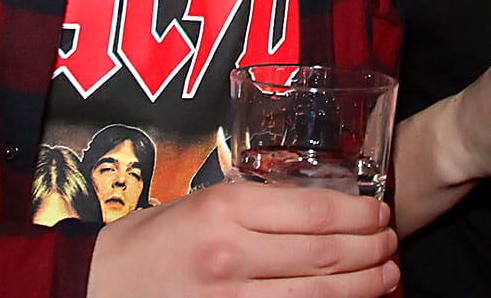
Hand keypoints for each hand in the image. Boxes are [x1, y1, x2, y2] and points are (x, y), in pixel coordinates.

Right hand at [84, 180, 397, 297]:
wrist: (98, 287)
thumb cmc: (150, 240)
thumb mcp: (202, 201)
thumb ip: (257, 204)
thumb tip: (323, 208)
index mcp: (226, 209)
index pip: (317, 212)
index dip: (362, 215)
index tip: (381, 212)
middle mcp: (232, 254)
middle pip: (327, 255)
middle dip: (373, 251)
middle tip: (393, 244)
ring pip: (319, 296)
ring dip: (364, 287)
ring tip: (387, 276)